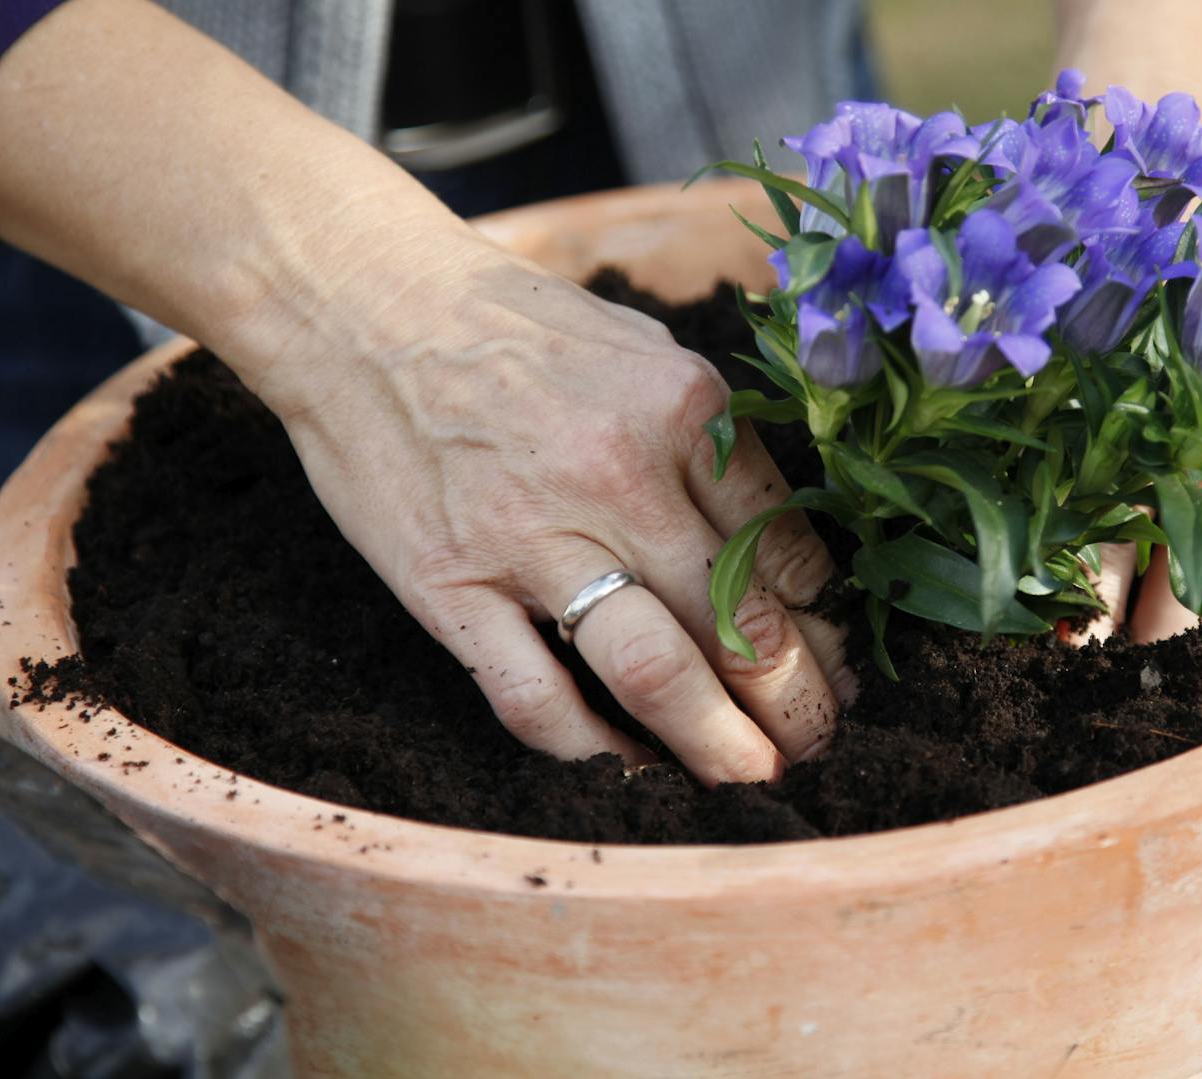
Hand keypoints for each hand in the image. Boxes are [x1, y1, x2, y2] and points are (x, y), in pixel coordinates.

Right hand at [240, 234, 850, 784]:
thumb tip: (784, 547)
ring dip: (716, 740)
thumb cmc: (513, 325)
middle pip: (738, 621)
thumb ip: (711, 445)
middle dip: (795, 700)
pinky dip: (591, 749)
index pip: (788, 547)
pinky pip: (534, 697)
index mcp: (682, 411)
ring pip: (653, 671)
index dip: (828, 627)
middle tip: (816, 743)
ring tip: (751, 775)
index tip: (840, 668)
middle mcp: (619, 477)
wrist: (360, 304)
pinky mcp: (452, 587)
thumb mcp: (643, 352)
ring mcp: (531, 539)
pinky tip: (630, 765)